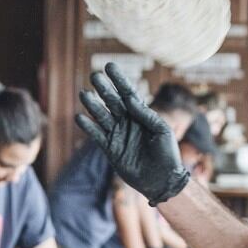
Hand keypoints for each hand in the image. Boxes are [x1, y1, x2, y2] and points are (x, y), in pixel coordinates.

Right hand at [76, 63, 190, 205]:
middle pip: (113, 102)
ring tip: (84, 94)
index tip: (109, 66)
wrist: (163, 181)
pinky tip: (79, 117)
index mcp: (142, 115)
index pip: (129, 93)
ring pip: (102, 116)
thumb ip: (146, 114)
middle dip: (104, 89)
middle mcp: (128, 122)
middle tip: (94, 75)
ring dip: (93, 105)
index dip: (119, 80)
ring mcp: (118, 135)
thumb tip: (130, 98)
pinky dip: (88, 127)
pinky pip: (97, 136)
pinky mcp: (111, 149)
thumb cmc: (168, 154)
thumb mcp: (162, 130)